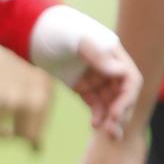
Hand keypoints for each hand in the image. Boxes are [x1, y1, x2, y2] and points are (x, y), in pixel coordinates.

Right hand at [0, 45, 55, 150]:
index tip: (33, 147)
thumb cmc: (37, 62)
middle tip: (18, 130)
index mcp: (40, 101)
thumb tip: (34, 147)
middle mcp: (18, 101)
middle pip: (15, 135)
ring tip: (4, 126)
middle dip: (18, 135)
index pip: (32, 139)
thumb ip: (40, 114)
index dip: (33, 145)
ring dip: (0, 130)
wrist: (17, 31)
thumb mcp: (46, 86)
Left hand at [27, 5, 141, 138]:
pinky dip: (99, 115)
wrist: (34, 32)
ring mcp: (96, 78)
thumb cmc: (57, 28)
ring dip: (112, 119)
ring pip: (111, 102)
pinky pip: (96, 104)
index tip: (116, 113)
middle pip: (123, 94)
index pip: (130, 79)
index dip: (127, 98)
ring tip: (109, 134)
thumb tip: (120, 72)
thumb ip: (97, 54)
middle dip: (121, 113)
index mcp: (113, 53)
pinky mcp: (83, 87)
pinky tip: (95, 124)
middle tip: (114, 131)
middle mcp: (108, 67)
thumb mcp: (76, 38)